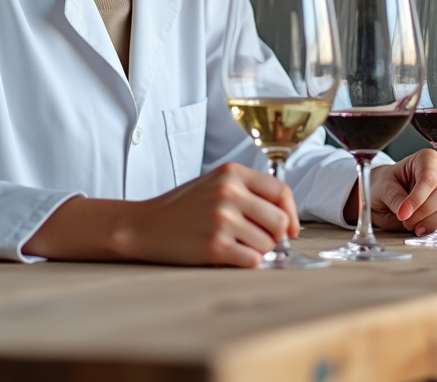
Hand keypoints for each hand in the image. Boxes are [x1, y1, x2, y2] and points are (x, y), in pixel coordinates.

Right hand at [23, 162, 298, 268]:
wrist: (145, 225)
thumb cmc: (184, 207)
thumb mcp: (216, 183)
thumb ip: (249, 191)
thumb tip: (287, 218)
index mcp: (232, 173)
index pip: (281, 191)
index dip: (291, 214)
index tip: (291, 229)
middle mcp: (229, 192)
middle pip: (279, 221)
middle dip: (274, 237)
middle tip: (259, 240)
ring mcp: (222, 219)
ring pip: (267, 244)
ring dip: (257, 251)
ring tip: (235, 245)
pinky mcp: (214, 245)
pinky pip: (252, 261)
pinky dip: (246, 262)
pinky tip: (229, 256)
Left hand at [343, 149, 436, 235]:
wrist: (387, 195)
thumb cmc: (387, 186)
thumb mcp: (384, 188)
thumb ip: (395, 198)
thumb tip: (406, 212)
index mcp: (427, 158)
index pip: (429, 179)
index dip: (417, 199)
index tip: (403, 214)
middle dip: (422, 214)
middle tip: (405, 221)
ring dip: (430, 222)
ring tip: (411, 224)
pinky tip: (423, 227)